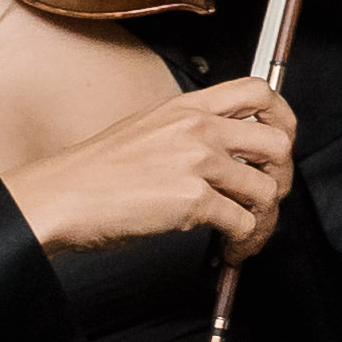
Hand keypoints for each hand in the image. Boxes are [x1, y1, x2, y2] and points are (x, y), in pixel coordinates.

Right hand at [11, 76, 298, 262]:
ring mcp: (196, 162)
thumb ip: (191, 131)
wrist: (59, 198)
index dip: (282, 118)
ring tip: (244, 234)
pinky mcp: (192, 200)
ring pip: (267, 189)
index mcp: (187, 106)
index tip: (282, 142)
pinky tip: (228, 249)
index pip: (258, 92)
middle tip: (264, 198)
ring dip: (263, 220)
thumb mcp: (148, 129)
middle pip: (278, 144)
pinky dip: (243, 242)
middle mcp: (197, 128)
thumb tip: (233, 152)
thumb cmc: (96, 173)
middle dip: (281, 177)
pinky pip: (244, 223)